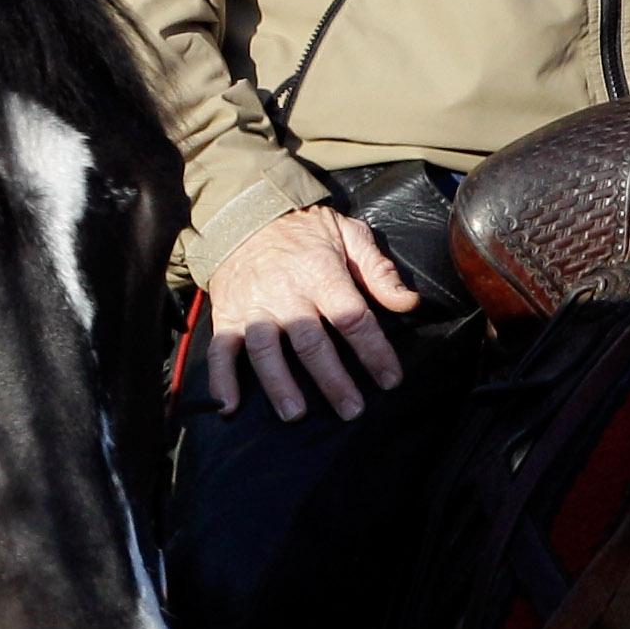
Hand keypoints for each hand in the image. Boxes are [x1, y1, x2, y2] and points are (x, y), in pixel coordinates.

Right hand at [203, 204, 419, 421]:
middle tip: (351, 410)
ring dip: (279, 384)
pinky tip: (228, 407)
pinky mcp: (227, 316)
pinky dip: (222, 380)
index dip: (374, 351)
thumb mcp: (348, 235)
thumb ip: (378, 270)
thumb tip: (408, 302)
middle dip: (332, 380)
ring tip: (295, 414)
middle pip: (310, 343)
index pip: (352, 318)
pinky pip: (221, 350)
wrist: (245, 214)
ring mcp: (253, 308)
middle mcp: (286, 294)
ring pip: (265, 350)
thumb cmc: (304, 231)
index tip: (390, 379)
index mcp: (321, 274)